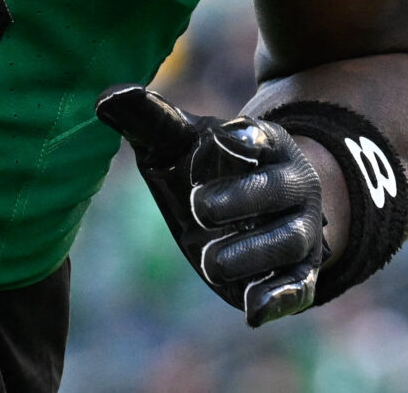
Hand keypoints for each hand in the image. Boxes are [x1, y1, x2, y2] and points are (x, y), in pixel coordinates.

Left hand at [96, 84, 325, 325]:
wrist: (249, 215)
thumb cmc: (205, 170)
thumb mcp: (178, 143)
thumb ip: (149, 120)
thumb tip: (106, 97)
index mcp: (267, 144)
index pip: (264, 137)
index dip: (247, 138)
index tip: (225, 137)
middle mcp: (293, 184)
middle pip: (280, 188)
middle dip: (243, 198)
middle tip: (198, 207)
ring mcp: (301, 228)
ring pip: (290, 239)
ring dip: (253, 252)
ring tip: (210, 263)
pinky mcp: (298, 273)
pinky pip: (299, 287)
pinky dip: (279, 298)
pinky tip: (253, 311)